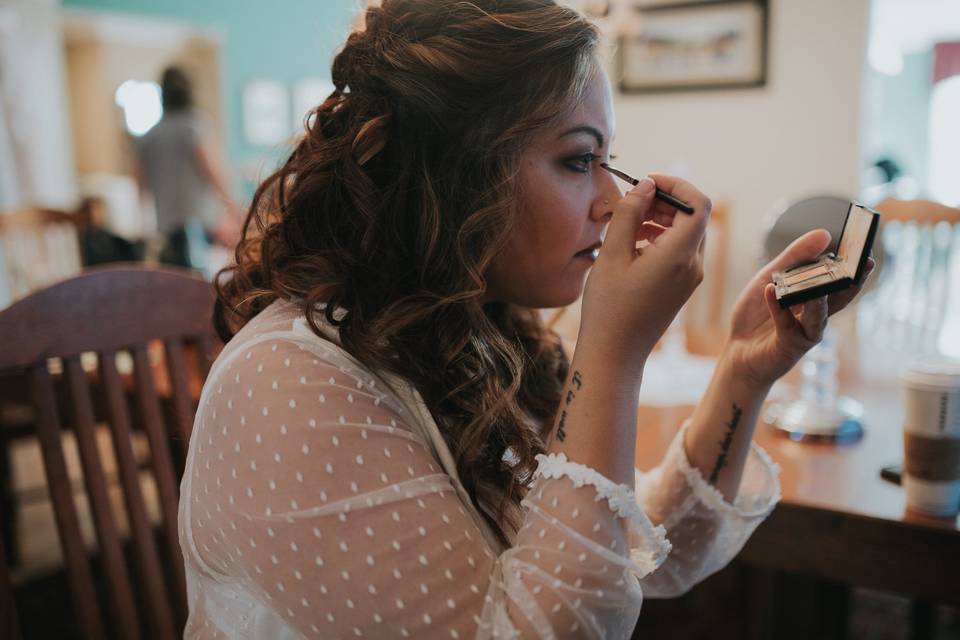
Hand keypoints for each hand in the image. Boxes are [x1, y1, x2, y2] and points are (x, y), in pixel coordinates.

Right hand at [579, 174, 711, 367]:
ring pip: (686, 233)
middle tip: (632, 202)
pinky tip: (634, 244)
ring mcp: (690, 277)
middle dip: (664, 201)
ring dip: (661, 219)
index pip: (698, 203)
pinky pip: (680, 251)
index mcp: (679, 255)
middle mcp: (693, 265)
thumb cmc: (609, 307)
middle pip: (693, 216)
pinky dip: (661, 238)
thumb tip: (646, 186)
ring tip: (628, 223)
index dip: (676, 184)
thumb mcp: (612, 254)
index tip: (647, 182)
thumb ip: (629, 214)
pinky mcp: (682, 286)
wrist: (615, 352)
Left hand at [723, 228, 875, 388]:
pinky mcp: (787, 347)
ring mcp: (803, 334)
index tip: (867, 255)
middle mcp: (815, 318)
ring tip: (820, 286)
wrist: (737, 351)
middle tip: (863, 265)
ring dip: (820, 301)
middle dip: (851, 284)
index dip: (854, 272)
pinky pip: (784, 324)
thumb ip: (794, 258)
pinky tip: (771, 290)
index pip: (840, 285)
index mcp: (815, 301)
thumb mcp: (770, 278)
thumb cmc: (756, 316)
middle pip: (839, 301)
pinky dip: (777, 308)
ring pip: (818, 317)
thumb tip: (824, 234)